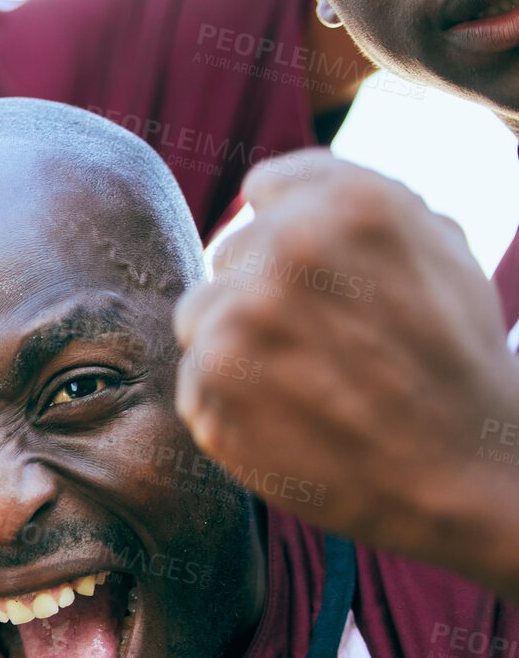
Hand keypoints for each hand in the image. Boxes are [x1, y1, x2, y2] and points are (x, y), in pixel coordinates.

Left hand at [177, 153, 518, 594]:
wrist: (464, 470)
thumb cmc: (454, 357)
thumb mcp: (437, 247)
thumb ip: (353, 205)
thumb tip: (273, 194)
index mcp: (348, 204)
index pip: (265, 187)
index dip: (285, 229)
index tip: (309, 271)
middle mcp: (289, 249)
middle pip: (229, 253)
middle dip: (263, 290)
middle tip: (320, 342)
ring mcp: (242, 318)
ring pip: (199, 312)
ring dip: (234, 341)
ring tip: (300, 380)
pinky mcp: (211, 384)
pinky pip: (192, 377)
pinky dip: (226, 400)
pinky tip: (283, 418)